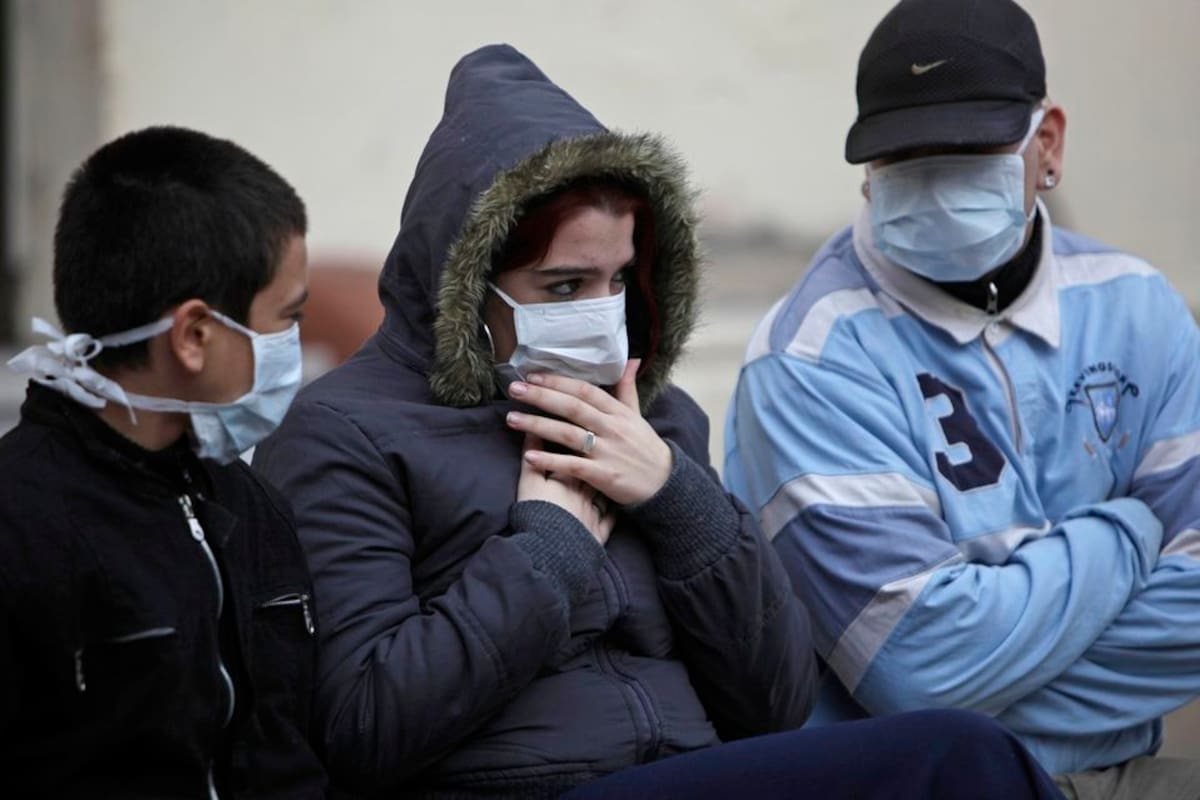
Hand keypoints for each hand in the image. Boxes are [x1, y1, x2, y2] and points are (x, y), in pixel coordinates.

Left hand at [506, 359, 671, 506]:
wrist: (665, 485)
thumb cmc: (646, 449)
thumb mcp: (638, 416)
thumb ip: (627, 389)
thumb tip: (631, 360)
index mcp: (619, 412)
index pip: (585, 390)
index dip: (558, 382)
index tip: (533, 375)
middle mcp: (612, 428)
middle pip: (572, 408)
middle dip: (541, 397)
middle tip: (514, 389)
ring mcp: (607, 452)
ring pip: (568, 434)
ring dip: (537, 425)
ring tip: (511, 419)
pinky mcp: (603, 476)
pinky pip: (572, 466)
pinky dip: (550, 461)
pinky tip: (529, 457)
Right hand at [517, 433, 614, 545]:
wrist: (552, 549)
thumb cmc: (537, 513)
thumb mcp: (529, 482)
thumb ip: (531, 455)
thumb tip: (532, 431)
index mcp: (572, 475)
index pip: (580, 451)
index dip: (581, 440)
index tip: (581, 430)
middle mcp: (588, 490)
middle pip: (596, 470)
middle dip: (597, 459)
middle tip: (599, 451)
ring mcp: (595, 512)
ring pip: (606, 491)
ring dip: (607, 483)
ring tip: (607, 475)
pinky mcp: (598, 533)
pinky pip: (611, 519)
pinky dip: (613, 511)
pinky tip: (616, 506)